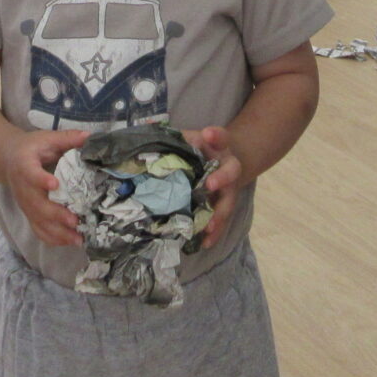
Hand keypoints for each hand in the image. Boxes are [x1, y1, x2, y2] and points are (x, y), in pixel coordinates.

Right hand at [6, 127, 88, 245]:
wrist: (8, 159)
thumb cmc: (31, 148)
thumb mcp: (47, 138)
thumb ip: (67, 138)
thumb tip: (90, 137)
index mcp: (24, 165)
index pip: (31, 174)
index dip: (41, 180)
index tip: (55, 184)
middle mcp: (22, 188)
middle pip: (36, 205)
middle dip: (56, 215)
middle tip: (75, 221)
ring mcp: (25, 204)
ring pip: (38, 222)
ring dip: (58, 232)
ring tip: (78, 239)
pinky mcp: (29, 214)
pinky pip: (39, 230)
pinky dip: (53, 239)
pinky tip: (70, 242)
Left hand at [183, 126, 243, 244]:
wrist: (221, 159)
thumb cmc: (199, 148)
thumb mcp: (189, 139)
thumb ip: (174, 140)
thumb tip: (145, 138)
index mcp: (219, 146)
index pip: (221, 136)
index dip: (215, 135)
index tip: (207, 133)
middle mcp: (228, 166)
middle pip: (231, 171)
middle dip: (222, 177)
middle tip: (211, 184)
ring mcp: (229, 188)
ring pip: (228, 201)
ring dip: (219, 214)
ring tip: (208, 226)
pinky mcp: (224, 206)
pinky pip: (222, 220)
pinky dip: (214, 233)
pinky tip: (204, 242)